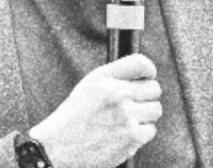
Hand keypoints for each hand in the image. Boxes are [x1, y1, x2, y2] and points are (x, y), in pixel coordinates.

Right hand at [29, 54, 161, 167]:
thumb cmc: (76, 116)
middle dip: (146, 97)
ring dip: (145, 116)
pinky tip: (123, 135)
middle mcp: (116, 94)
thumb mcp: (90, 85)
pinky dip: (140, 134)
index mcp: (104, 79)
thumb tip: (148, 73)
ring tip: (125, 122)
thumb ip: (117, 75)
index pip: (141, 63)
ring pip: (155, 109)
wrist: (56, 150)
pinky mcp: (132, 137)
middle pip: (154, 88)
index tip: (148, 77)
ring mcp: (126, 116)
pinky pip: (151, 130)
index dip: (149, 70)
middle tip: (132, 105)